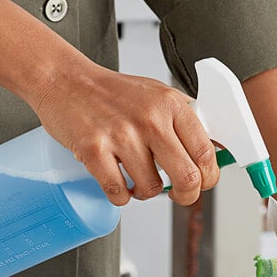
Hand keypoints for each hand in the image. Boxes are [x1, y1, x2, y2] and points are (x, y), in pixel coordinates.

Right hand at [34, 58, 219, 206]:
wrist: (65, 81)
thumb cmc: (111, 92)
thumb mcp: (157, 94)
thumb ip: (183, 120)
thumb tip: (211, 150)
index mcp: (170, 105)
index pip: (205, 152)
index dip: (209, 177)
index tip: (202, 182)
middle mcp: (149, 119)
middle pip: (187, 177)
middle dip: (186, 195)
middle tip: (178, 194)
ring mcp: (120, 135)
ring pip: (151, 188)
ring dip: (146, 192)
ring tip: (137, 179)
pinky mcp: (93, 150)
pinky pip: (118, 191)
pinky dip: (121, 196)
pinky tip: (119, 184)